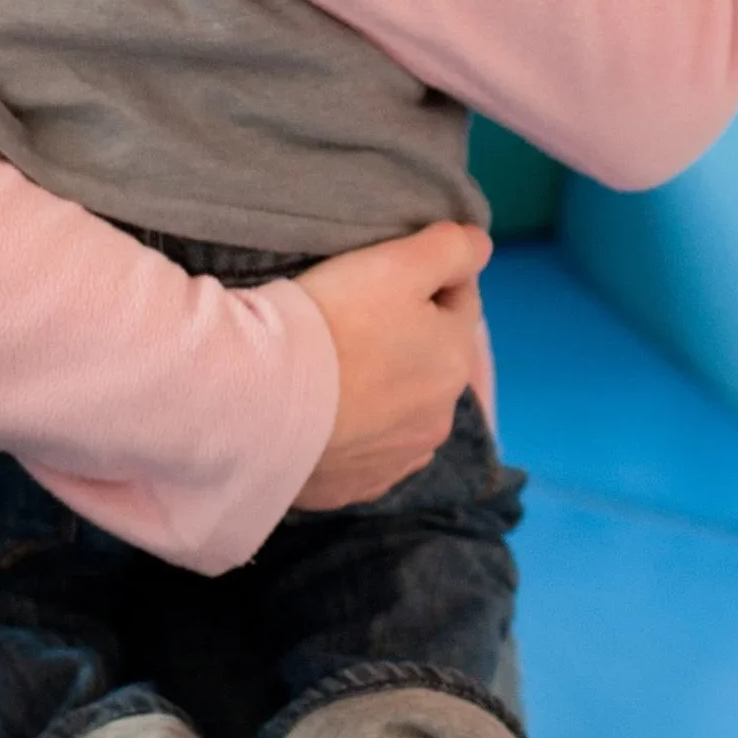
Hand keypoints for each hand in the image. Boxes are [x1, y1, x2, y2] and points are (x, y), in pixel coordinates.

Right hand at [292, 222, 490, 507]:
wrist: (258, 401)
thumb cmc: (333, 322)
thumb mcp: (398, 263)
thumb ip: (452, 248)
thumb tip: (480, 246)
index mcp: (455, 360)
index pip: (457, 302)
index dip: (425, 280)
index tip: (380, 273)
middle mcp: (438, 418)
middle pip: (429, 362)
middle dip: (405, 341)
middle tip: (349, 321)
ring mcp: (396, 462)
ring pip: (398, 413)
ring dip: (380, 393)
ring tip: (331, 374)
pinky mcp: (353, 491)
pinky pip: (361, 454)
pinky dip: (350, 435)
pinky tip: (319, 418)